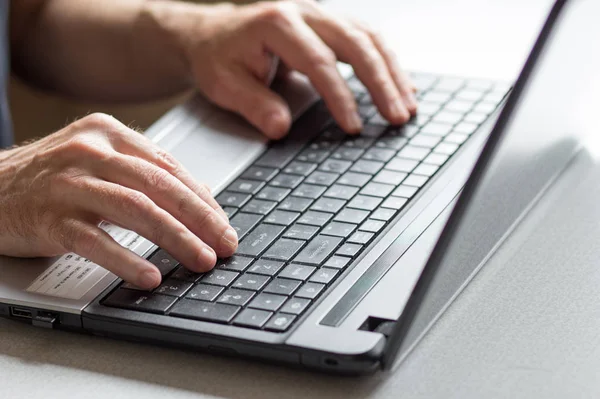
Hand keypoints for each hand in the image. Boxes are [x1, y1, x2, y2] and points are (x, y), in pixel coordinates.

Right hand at [0, 114, 236, 288]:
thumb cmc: (48, 178)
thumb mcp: (98, 162)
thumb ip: (145, 174)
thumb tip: (200, 198)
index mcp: (109, 133)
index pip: (169, 167)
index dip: (203, 199)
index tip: (223, 224)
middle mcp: (91, 151)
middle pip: (160, 186)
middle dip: (200, 219)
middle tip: (224, 245)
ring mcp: (68, 183)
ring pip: (136, 209)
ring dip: (176, 238)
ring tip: (201, 260)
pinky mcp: (49, 217)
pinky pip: (96, 241)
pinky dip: (126, 260)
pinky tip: (149, 276)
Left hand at [162, 0, 416, 138]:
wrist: (215, 35)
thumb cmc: (220, 58)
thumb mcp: (224, 84)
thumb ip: (253, 105)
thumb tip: (281, 128)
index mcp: (276, 23)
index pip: (318, 61)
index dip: (340, 96)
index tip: (353, 126)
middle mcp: (304, 11)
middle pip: (355, 42)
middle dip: (380, 82)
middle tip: (396, 117)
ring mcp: (320, 13)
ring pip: (369, 37)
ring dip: (392, 72)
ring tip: (407, 106)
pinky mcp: (329, 23)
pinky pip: (367, 38)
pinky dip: (387, 63)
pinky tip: (402, 86)